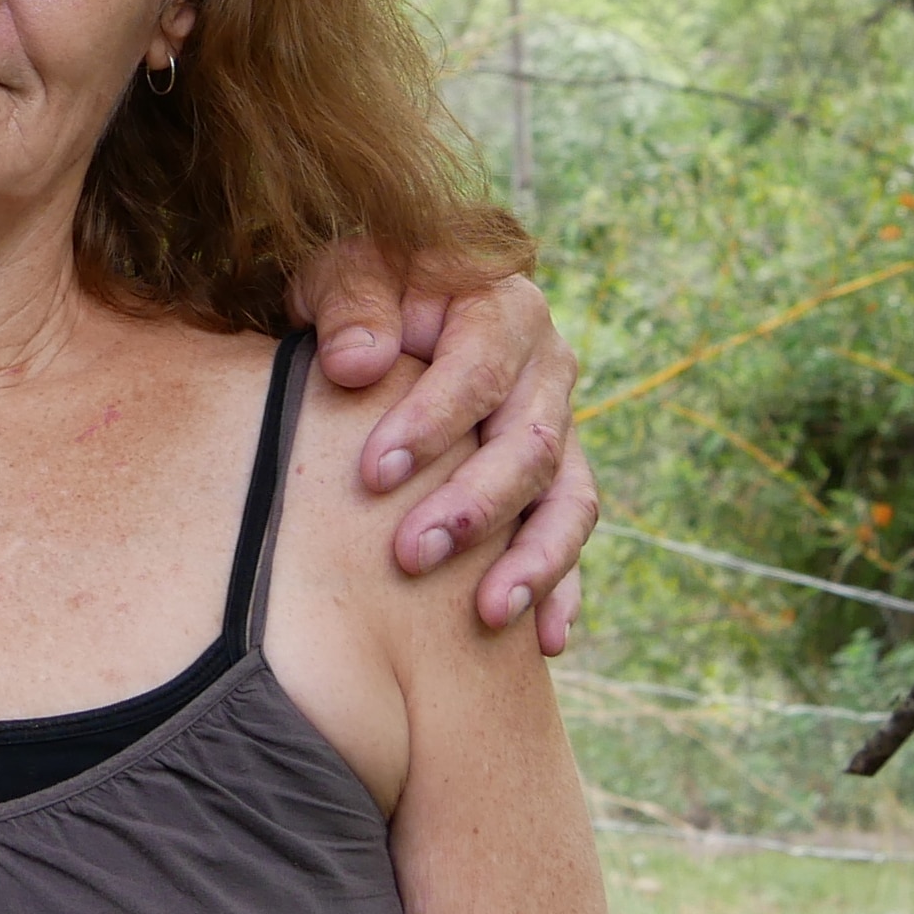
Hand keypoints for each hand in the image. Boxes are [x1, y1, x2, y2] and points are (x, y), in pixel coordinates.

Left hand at [295, 243, 596, 653]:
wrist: (388, 309)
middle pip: (529, 446)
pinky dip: (563, 589)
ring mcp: (558, 430)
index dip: (431, 424)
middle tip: (412, 554)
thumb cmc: (360, 291)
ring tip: (490, 615)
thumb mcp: (344, 272)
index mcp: (505, 309)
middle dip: (473, 506)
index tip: (373, 474)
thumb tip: (356, 365)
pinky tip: (544, 642)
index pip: (479, 371)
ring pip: (568, 500)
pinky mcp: (554, 482)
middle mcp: (547, 370)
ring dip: (532, 561)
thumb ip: (351, 304)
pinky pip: (569, 538)